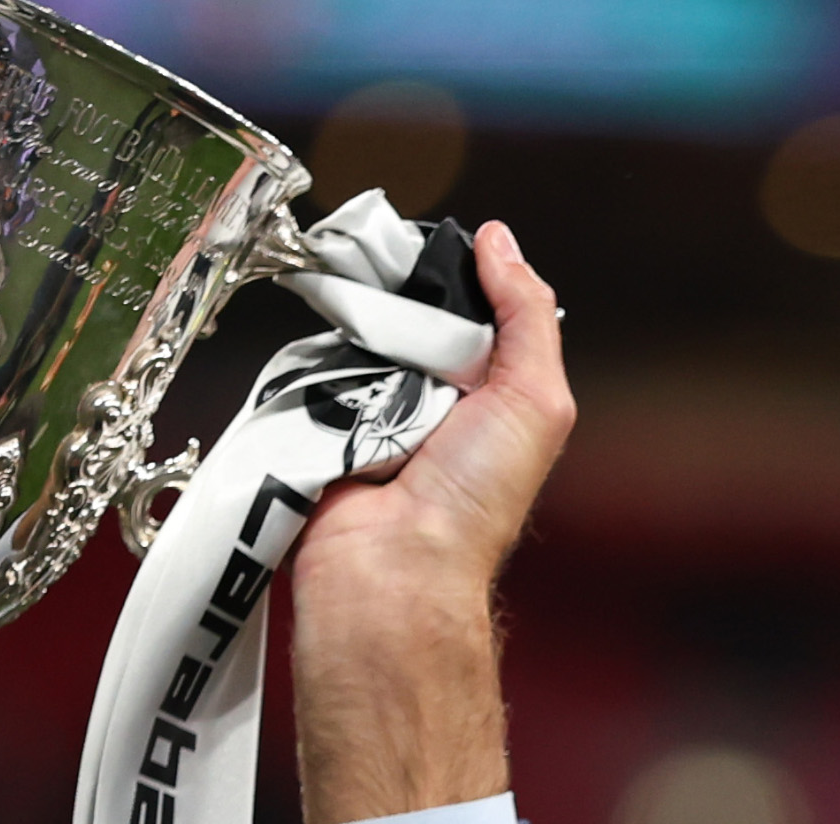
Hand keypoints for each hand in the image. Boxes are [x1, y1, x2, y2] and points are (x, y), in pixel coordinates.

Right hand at [289, 221, 574, 823]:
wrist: (393, 571)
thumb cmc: (475, 502)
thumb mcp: (535, 398)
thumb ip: (527, 315)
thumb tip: (500, 242)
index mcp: (482, 392)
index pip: (460, 305)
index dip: (443, 270)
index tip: (419, 237)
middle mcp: (424, 399)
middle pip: (400, 310)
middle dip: (390, 287)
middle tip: (371, 260)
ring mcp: (363, 411)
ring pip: (349, 331)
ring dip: (348, 319)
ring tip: (343, 304)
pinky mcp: (310, 424)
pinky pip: (303, 367)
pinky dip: (308, 354)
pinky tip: (312, 341)